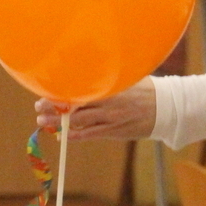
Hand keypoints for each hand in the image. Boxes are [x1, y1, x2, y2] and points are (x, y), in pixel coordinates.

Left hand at [34, 78, 155, 140]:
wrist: (167, 109)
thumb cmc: (146, 89)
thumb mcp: (128, 77)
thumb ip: (108, 76)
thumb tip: (86, 69)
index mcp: (111, 85)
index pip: (80, 87)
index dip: (61, 91)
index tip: (45, 91)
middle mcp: (108, 101)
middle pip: (75, 105)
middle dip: (54, 108)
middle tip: (39, 108)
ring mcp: (111, 118)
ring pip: (79, 122)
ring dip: (59, 123)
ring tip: (43, 122)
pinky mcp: (114, 131)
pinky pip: (91, 134)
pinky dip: (75, 135)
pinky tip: (63, 135)